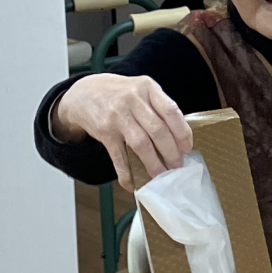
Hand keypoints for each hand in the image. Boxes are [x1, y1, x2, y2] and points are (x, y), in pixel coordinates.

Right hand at [51, 73, 192, 186]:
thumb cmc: (120, 93)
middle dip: (171, 153)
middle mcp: (133, 100)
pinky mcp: (104, 132)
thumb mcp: (141, 89)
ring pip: (141, 144)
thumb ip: (158, 107)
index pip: (171, 111)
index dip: (182, 133)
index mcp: (147, 88)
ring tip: (162, 175)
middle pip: (158, 130)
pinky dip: (127, 173)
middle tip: (177, 167)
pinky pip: (119, 156)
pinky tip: (133, 184)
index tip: (187, 148)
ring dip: (154, 164)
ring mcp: (117, 116)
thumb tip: (179, 138)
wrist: (84, 93)